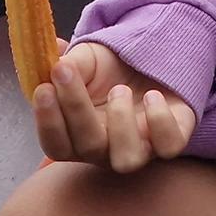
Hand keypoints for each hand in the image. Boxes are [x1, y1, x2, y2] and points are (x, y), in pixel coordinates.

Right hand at [30, 39, 197, 172]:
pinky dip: (160, 122)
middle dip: (75, 108)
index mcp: (78, 136)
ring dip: (120, 124)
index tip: (43, 88)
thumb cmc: (110, 70)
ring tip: (120, 89)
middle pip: (87, 148)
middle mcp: (107, 149)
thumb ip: (66, 63)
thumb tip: (53, 55)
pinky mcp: (171, 138)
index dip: (47, 122)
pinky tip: (153, 95)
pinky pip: (169, 147)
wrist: (149, 61)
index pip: (56, 145)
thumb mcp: (84, 60)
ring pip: (126, 160)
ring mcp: (140, 147)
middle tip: (67, 71)